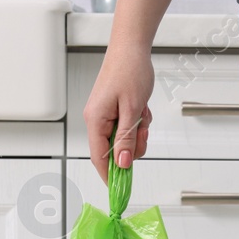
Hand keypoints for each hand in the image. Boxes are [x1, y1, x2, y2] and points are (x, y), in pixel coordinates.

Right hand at [84, 45, 154, 182]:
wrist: (132, 47)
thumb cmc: (130, 71)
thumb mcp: (133, 109)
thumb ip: (126, 138)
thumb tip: (123, 164)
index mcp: (95, 120)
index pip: (99, 158)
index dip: (110, 176)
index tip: (121, 190)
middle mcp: (96, 119)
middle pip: (114, 151)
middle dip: (132, 145)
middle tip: (143, 130)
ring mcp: (105, 115)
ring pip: (124, 139)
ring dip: (137, 132)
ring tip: (143, 113)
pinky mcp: (114, 110)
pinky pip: (127, 127)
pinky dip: (138, 122)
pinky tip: (142, 108)